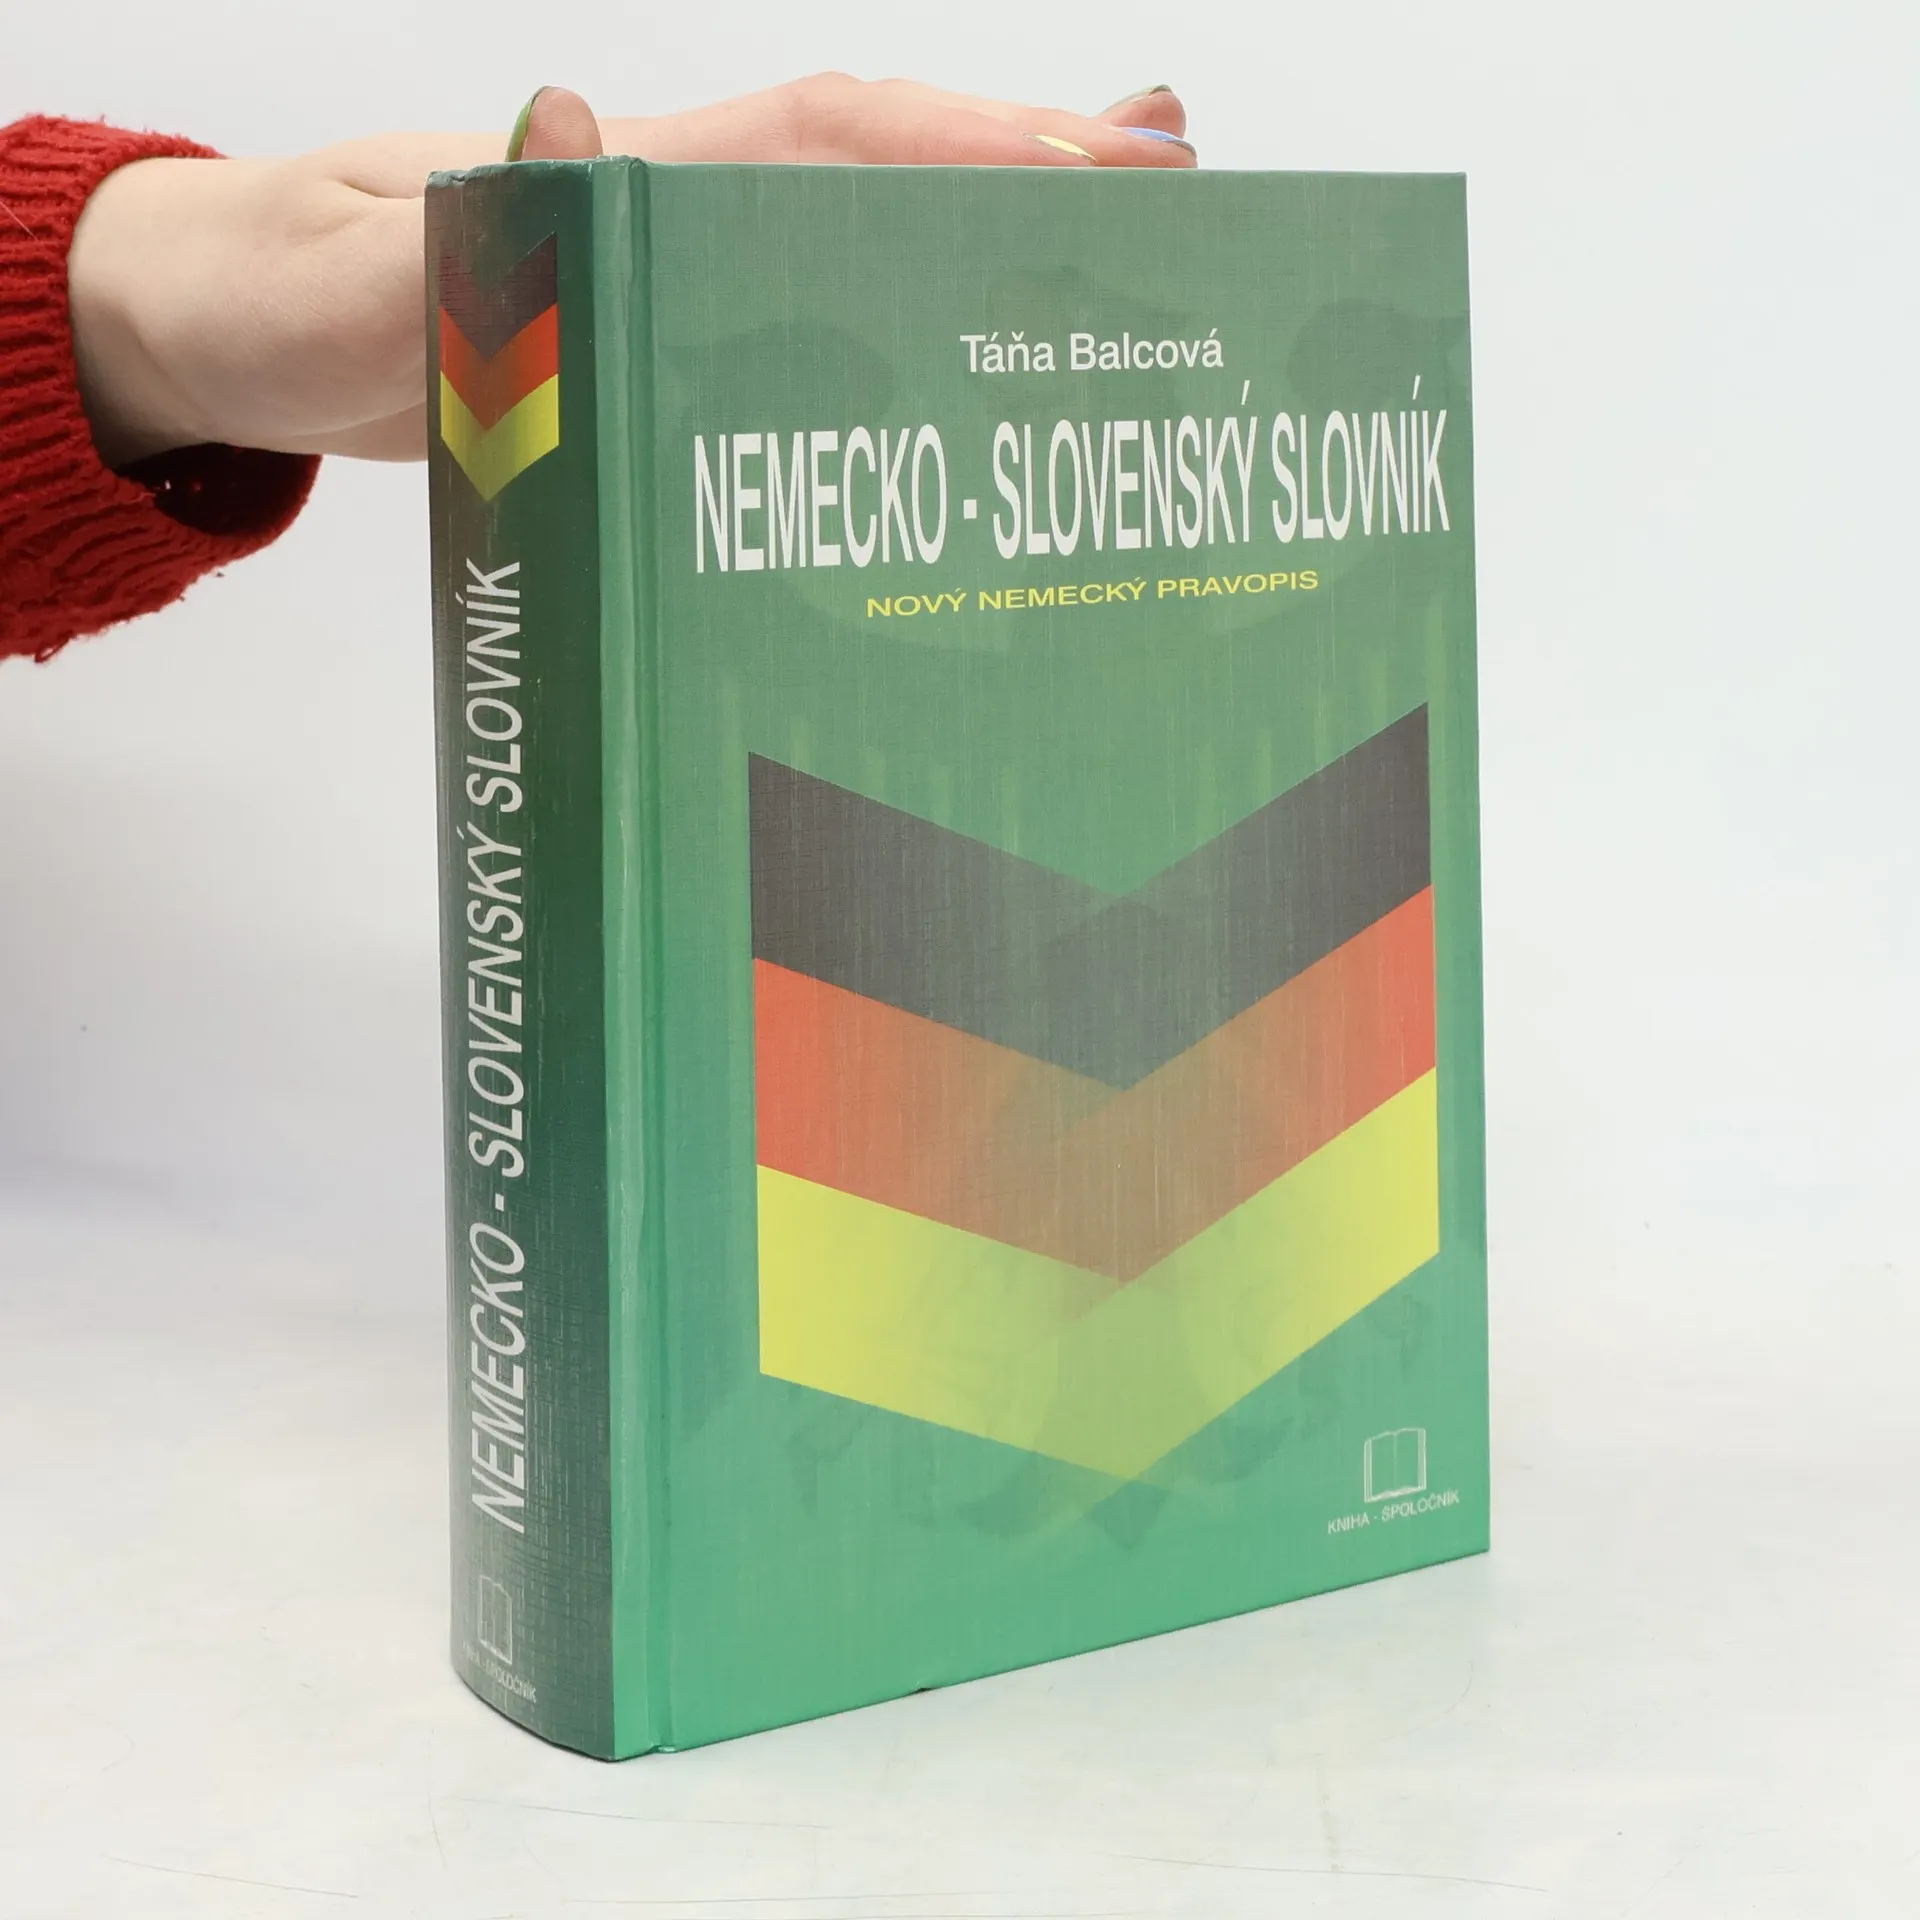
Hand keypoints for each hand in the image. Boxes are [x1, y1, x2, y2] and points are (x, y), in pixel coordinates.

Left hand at [67, 80, 1194, 467]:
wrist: (238, 319)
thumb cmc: (289, 289)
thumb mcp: (351, 276)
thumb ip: (461, 233)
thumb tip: (572, 125)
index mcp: (617, 168)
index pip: (824, 144)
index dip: (966, 151)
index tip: (1102, 169)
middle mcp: (671, 196)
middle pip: (881, 166)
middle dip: (1033, 172)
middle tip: (1185, 196)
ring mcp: (676, 256)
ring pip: (860, 225)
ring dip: (991, 230)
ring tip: (1129, 252)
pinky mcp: (665, 320)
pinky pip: (809, 298)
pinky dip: (906, 303)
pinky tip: (967, 345)